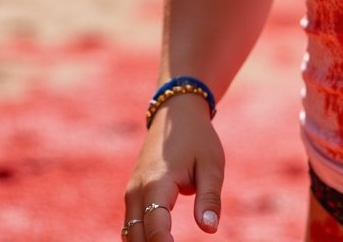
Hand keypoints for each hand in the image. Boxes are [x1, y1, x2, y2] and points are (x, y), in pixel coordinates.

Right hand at [122, 100, 224, 240]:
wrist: (176, 112)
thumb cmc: (198, 138)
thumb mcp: (212, 164)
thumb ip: (209, 198)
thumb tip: (210, 229)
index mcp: (157, 183)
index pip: (155, 227)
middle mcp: (137, 191)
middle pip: (137, 236)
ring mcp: (131, 193)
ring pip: (130, 234)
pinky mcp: (132, 194)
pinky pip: (131, 224)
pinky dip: (142, 237)